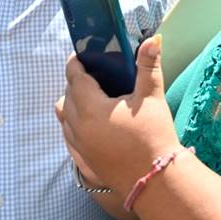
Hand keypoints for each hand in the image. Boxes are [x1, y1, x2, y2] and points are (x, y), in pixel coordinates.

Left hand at [56, 36, 179, 191]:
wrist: (156, 180)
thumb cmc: (154, 136)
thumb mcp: (151, 98)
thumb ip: (148, 67)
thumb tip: (152, 39)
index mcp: (91, 108)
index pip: (74, 78)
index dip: (74, 64)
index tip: (78, 56)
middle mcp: (79, 126)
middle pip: (67, 96)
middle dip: (75, 82)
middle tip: (90, 74)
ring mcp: (79, 145)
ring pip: (64, 116)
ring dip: (72, 103)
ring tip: (89, 96)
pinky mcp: (83, 159)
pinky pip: (68, 134)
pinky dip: (73, 123)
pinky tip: (88, 121)